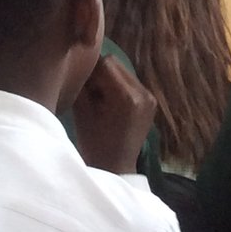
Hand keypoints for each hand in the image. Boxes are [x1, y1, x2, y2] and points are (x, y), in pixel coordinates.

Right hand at [72, 54, 154, 174]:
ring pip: (123, 71)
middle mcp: (143, 92)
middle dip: (100, 73)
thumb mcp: (82, 111)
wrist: (116, 169)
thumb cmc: (94, 144)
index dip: (89, 69)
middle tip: (89, 91)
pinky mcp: (151, 101)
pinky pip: (130, 82)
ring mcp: (150, 97)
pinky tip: (110, 102)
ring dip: (109, 78)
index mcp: (126, 96)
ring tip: (100, 98)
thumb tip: (79, 62)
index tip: (81, 82)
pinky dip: (118, 86)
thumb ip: (82, 84)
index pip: (105, 63)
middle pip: (116, 63)